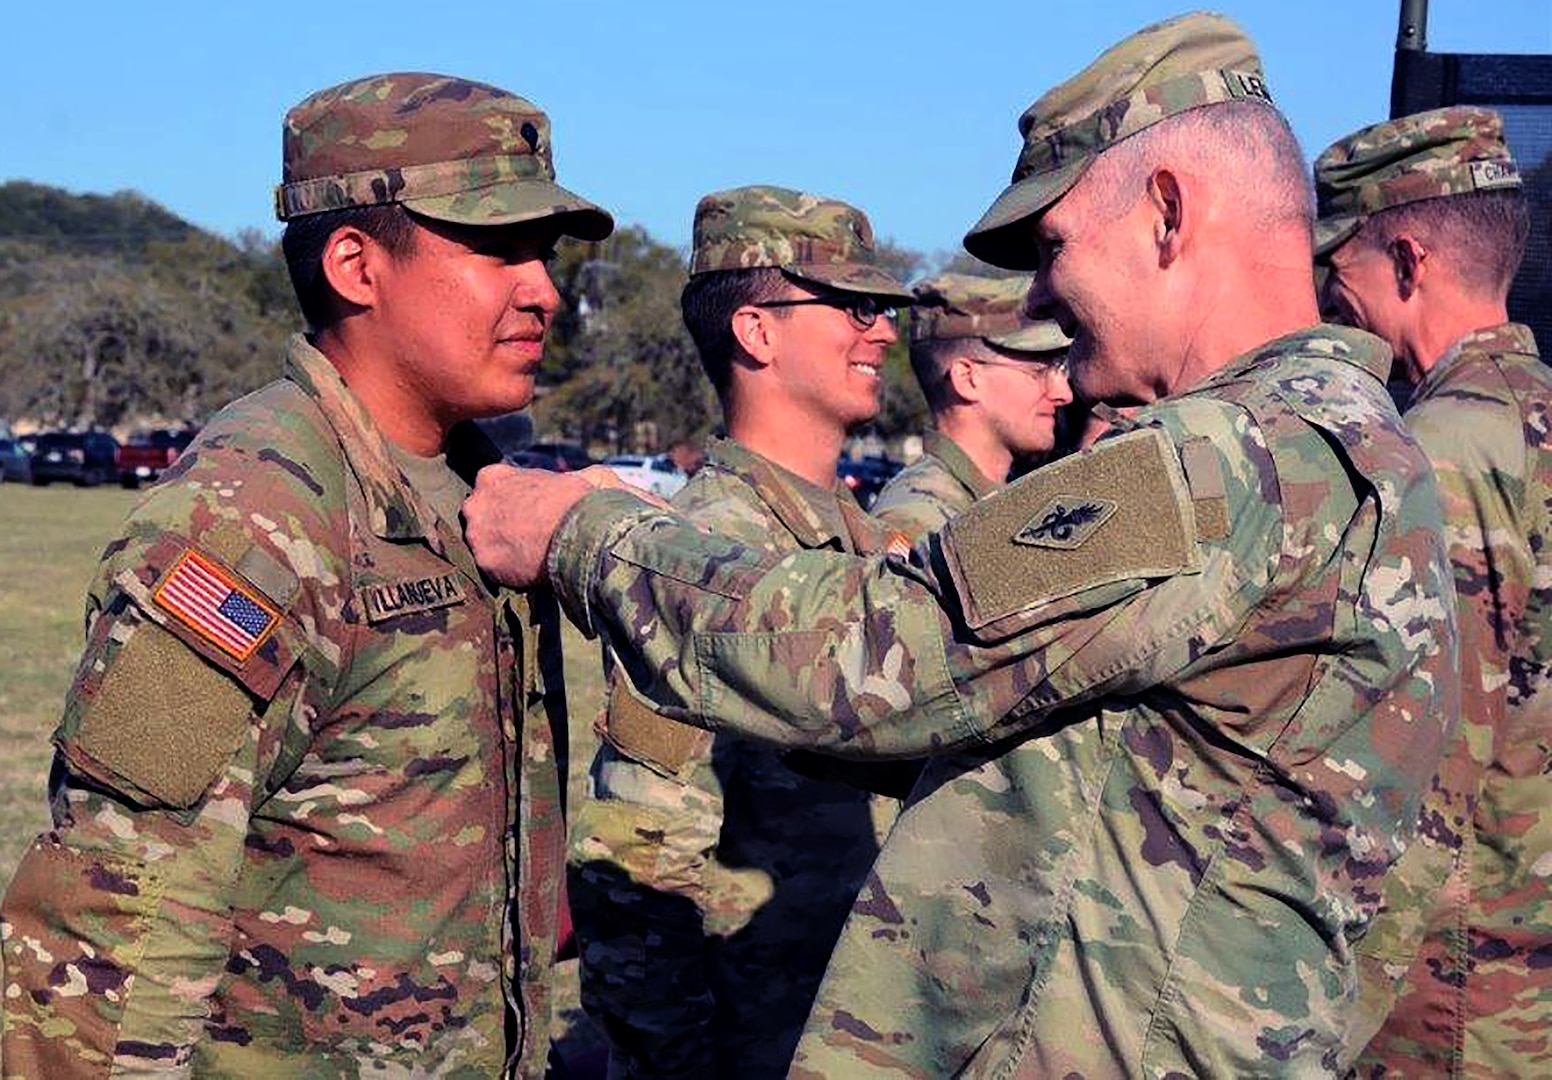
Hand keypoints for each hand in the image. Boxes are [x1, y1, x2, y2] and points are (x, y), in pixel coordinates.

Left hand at [464, 465, 594, 586]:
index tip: (525, 513)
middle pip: (479, 517)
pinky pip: (492, 569)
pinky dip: (507, 572)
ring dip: (500, 550)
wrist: (579, 533)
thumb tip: (589, 480)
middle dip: (496, 525)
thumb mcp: (579, 475)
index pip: (490, 489)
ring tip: (526, 558)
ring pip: (482, 544)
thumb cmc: (580, 501)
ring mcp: (476, 534)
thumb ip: (571, 476)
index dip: (509, 502)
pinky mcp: (484, 562)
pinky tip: (526, 572)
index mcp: (492, 477)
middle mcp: (476, 503)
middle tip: (523, 537)